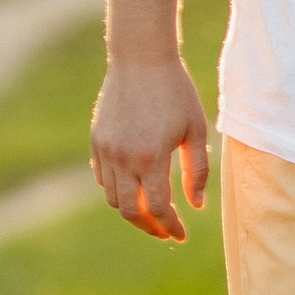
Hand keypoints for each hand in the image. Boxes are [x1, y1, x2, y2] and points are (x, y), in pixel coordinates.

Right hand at [90, 55, 209, 243]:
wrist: (141, 59)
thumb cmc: (176, 92)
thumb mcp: (196, 130)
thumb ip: (197, 171)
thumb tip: (196, 206)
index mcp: (151, 157)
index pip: (158, 209)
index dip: (170, 227)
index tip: (181, 235)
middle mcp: (123, 158)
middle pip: (131, 211)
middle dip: (149, 227)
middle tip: (166, 232)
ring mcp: (106, 150)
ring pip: (112, 198)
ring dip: (132, 211)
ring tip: (151, 213)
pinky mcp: (97, 140)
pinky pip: (102, 178)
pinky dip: (117, 191)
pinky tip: (135, 190)